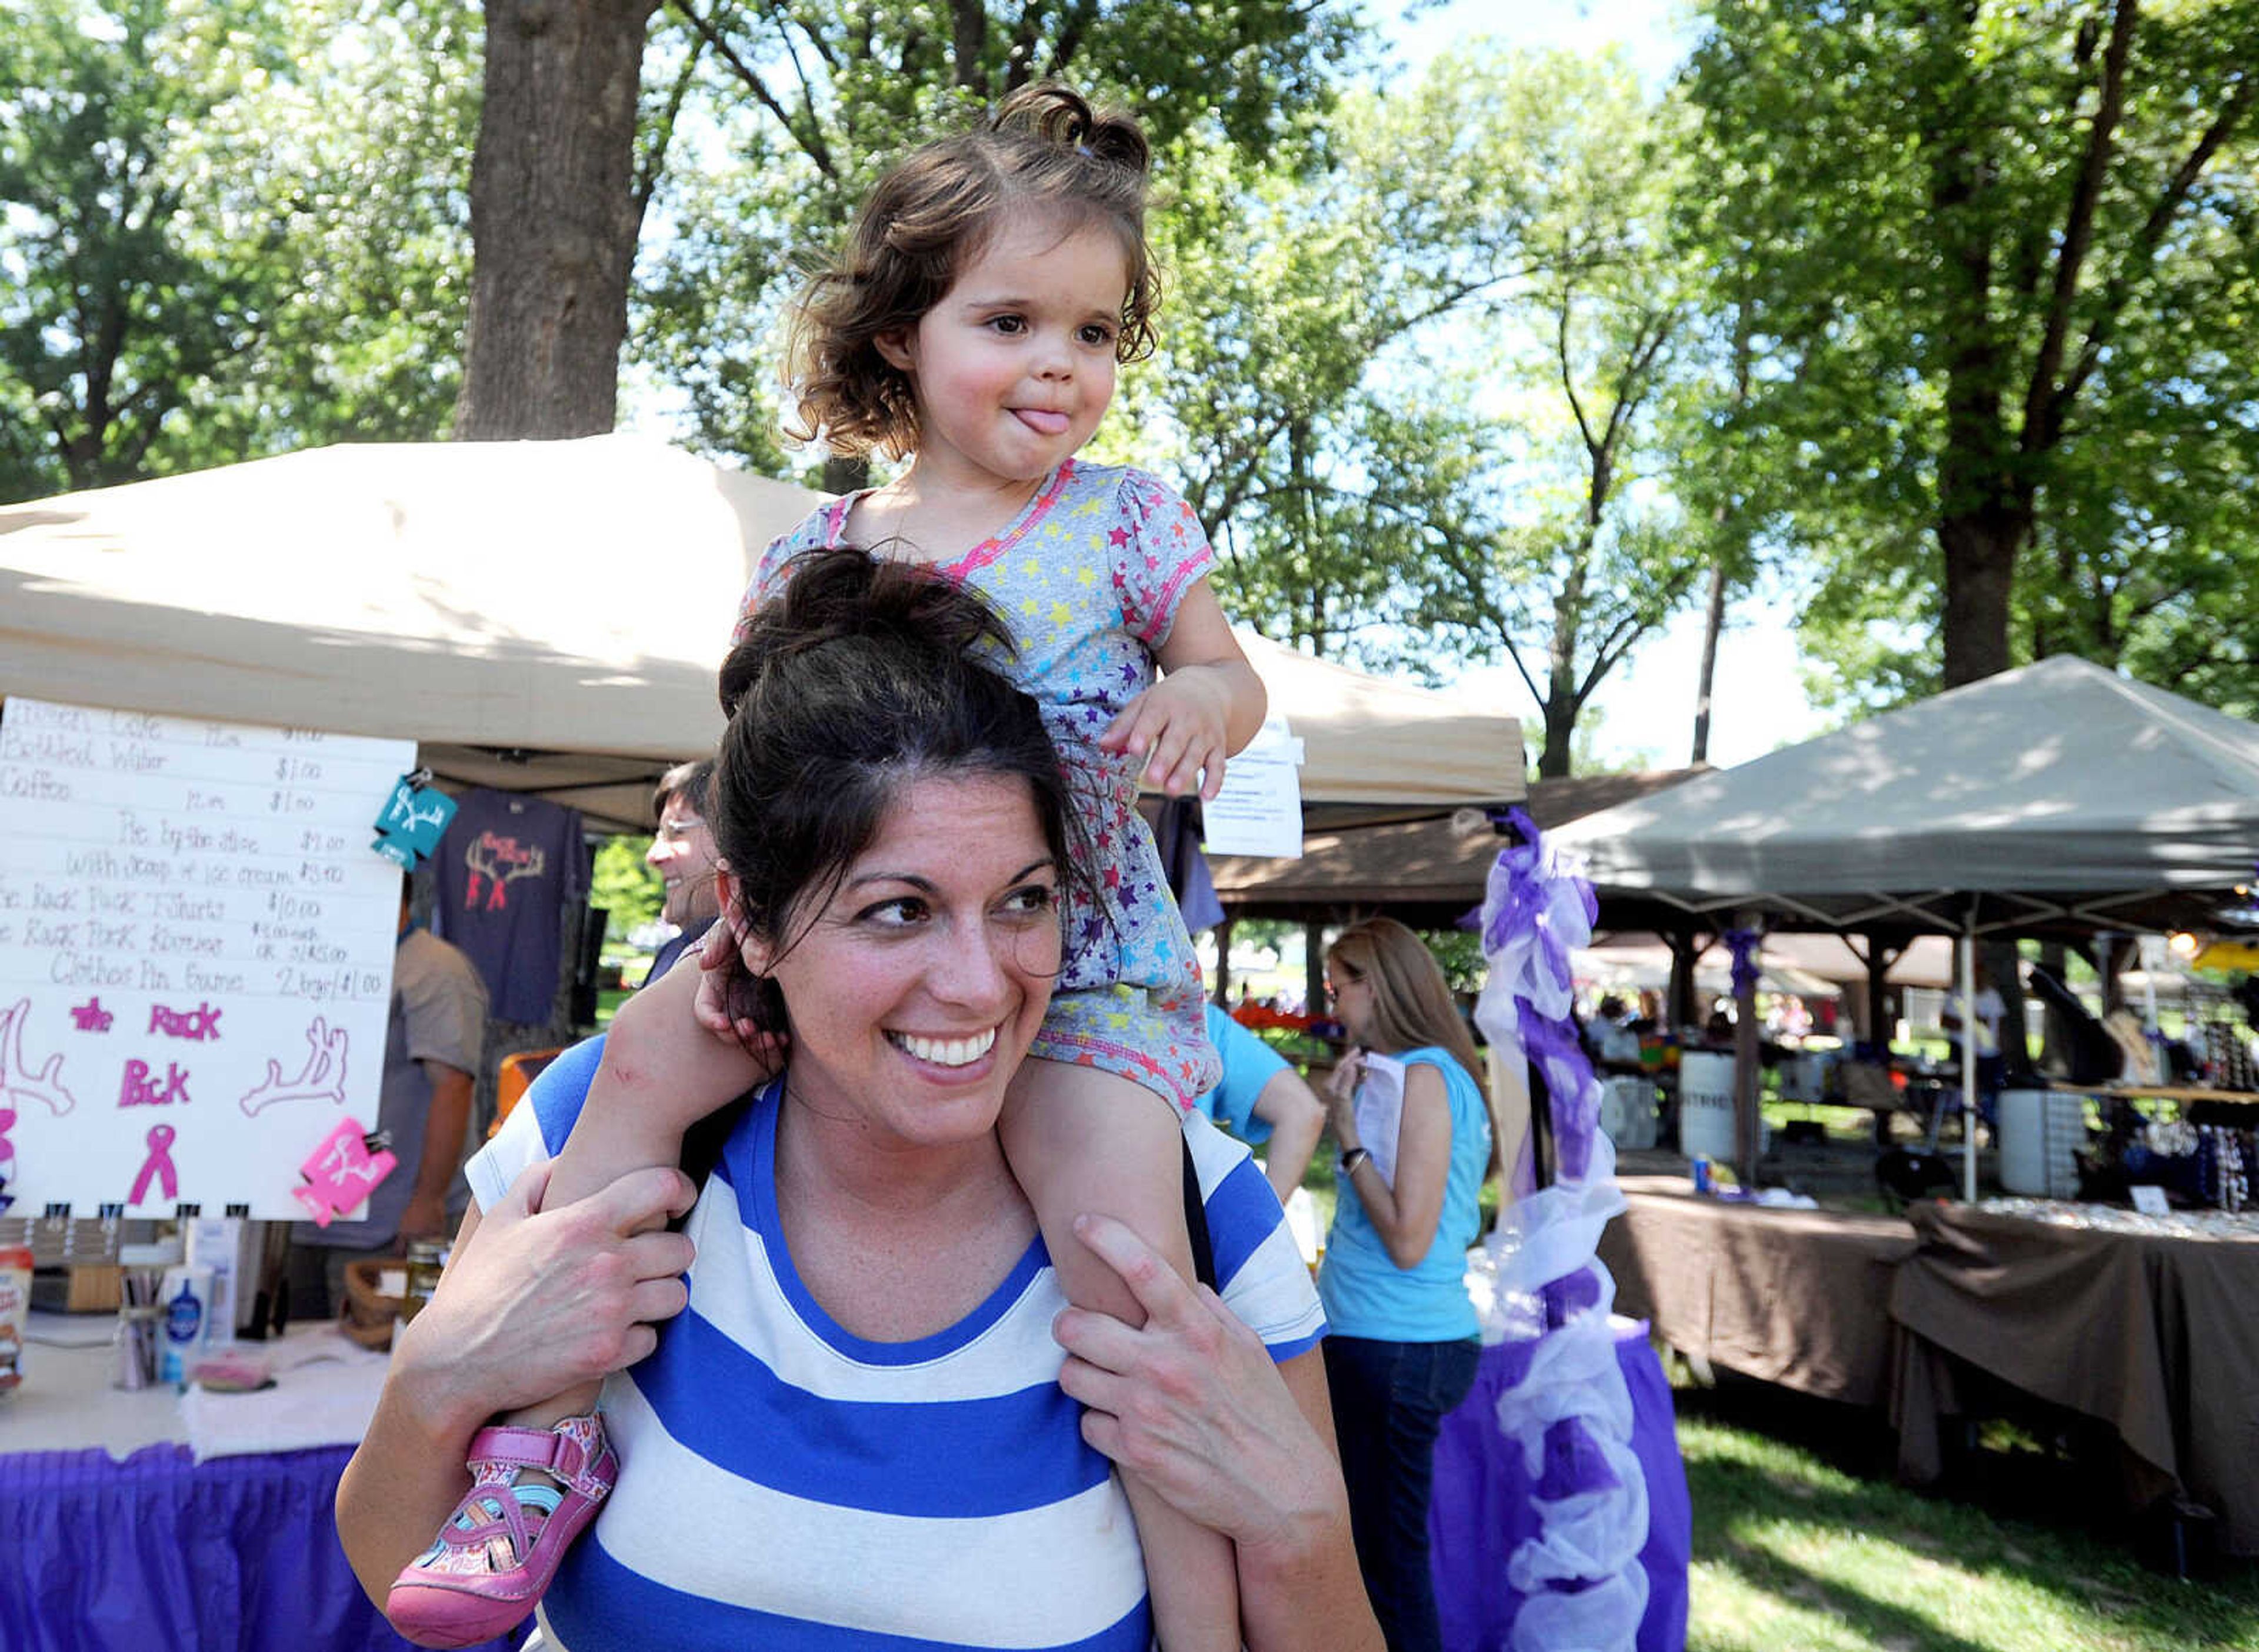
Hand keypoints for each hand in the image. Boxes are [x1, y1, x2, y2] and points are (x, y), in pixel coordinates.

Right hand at [395, 1162, 696, 1429]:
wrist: (455, 1361)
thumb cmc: (478, 1286)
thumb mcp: (499, 1220)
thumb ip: (536, 1180)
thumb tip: (566, 1159)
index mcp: (582, 1224)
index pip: (662, 1187)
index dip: (679, 1189)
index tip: (678, 1200)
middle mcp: (605, 1264)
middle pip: (681, 1248)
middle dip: (667, 1253)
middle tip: (647, 1261)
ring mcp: (610, 1311)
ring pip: (676, 1295)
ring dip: (659, 1295)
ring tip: (634, 1297)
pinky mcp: (609, 1353)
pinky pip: (653, 1338)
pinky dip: (637, 1337)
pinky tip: (611, 1331)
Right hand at [692, 911, 787, 1064]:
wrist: (780, 929)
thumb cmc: (750, 925)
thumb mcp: (733, 927)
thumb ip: (719, 939)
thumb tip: (705, 964)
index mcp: (716, 984)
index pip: (704, 1010)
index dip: (712, 1020)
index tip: (726, 1024)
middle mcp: (732, 1001)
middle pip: (728, 1031)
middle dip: (738, 1036)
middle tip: (753, 1030)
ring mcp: (753, 1009)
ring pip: (750, 1038)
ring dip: (758, 1044)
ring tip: (773, 1040)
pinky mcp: (773, 1012)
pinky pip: (772, 1034)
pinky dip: (777, 1042)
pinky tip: (785, 1040)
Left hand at [1053, 1213, 1343, 1551]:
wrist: (1281, 1491)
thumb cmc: (1265, 1412)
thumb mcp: (1248, 1348)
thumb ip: (1209, 1309)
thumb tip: (1183, 1280)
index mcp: (1197, 1330)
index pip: (1142, 1267)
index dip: (1105, 1237)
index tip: (1082, 1222)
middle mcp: (1165, 1365)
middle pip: (1075, 1325)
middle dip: (1070, 1325)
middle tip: (1081, 1330)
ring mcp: (1145, 1410)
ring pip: (1069, 1374)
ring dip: (1080, 1374)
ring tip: (1102, 1379)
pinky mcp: (1134, 1453)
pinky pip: (1086, 1424)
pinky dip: (1099, 1423)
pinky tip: (1125, 1424)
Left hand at [1099, 672, 1231, 798]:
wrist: (1209, 690)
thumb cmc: (1168, 701)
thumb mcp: (1144, 703)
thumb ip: (1124, 725)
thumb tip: (1103, 746)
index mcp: (1165, 705)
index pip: (1153, 718)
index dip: (1144, 733)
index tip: (1134, 749)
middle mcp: (1188, 719)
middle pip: (1176, 741)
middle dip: (1165, 760)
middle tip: (1151, 779)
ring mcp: (1205, 734)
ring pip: (1196, 755)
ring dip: (1184, 774)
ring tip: (1171, 791)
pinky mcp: (1218, 748)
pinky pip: (1218, 766)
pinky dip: (1214, 782)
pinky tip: (1206, 798)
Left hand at [1321, 1051, 1363, 1142]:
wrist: (1346, 1135)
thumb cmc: (1344, 1118)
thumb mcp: (1345, 1098)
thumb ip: (1346, 1081)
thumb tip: (1351, 1065)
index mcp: (1330, 1086)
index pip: (1340, 1067)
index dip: (1350, 1058)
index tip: (1360, 1051)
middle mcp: (1331, 1088)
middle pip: (1342, 1069)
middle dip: (1353, 1061)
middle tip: (1365, 1056)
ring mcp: (1336, 1093)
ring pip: (1346, 1076)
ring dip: (1355, 1069)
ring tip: (1366, 1065)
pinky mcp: (1342, 1099)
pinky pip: (1349, 1083)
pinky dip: (1357, 1078)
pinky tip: (1364, 1078)